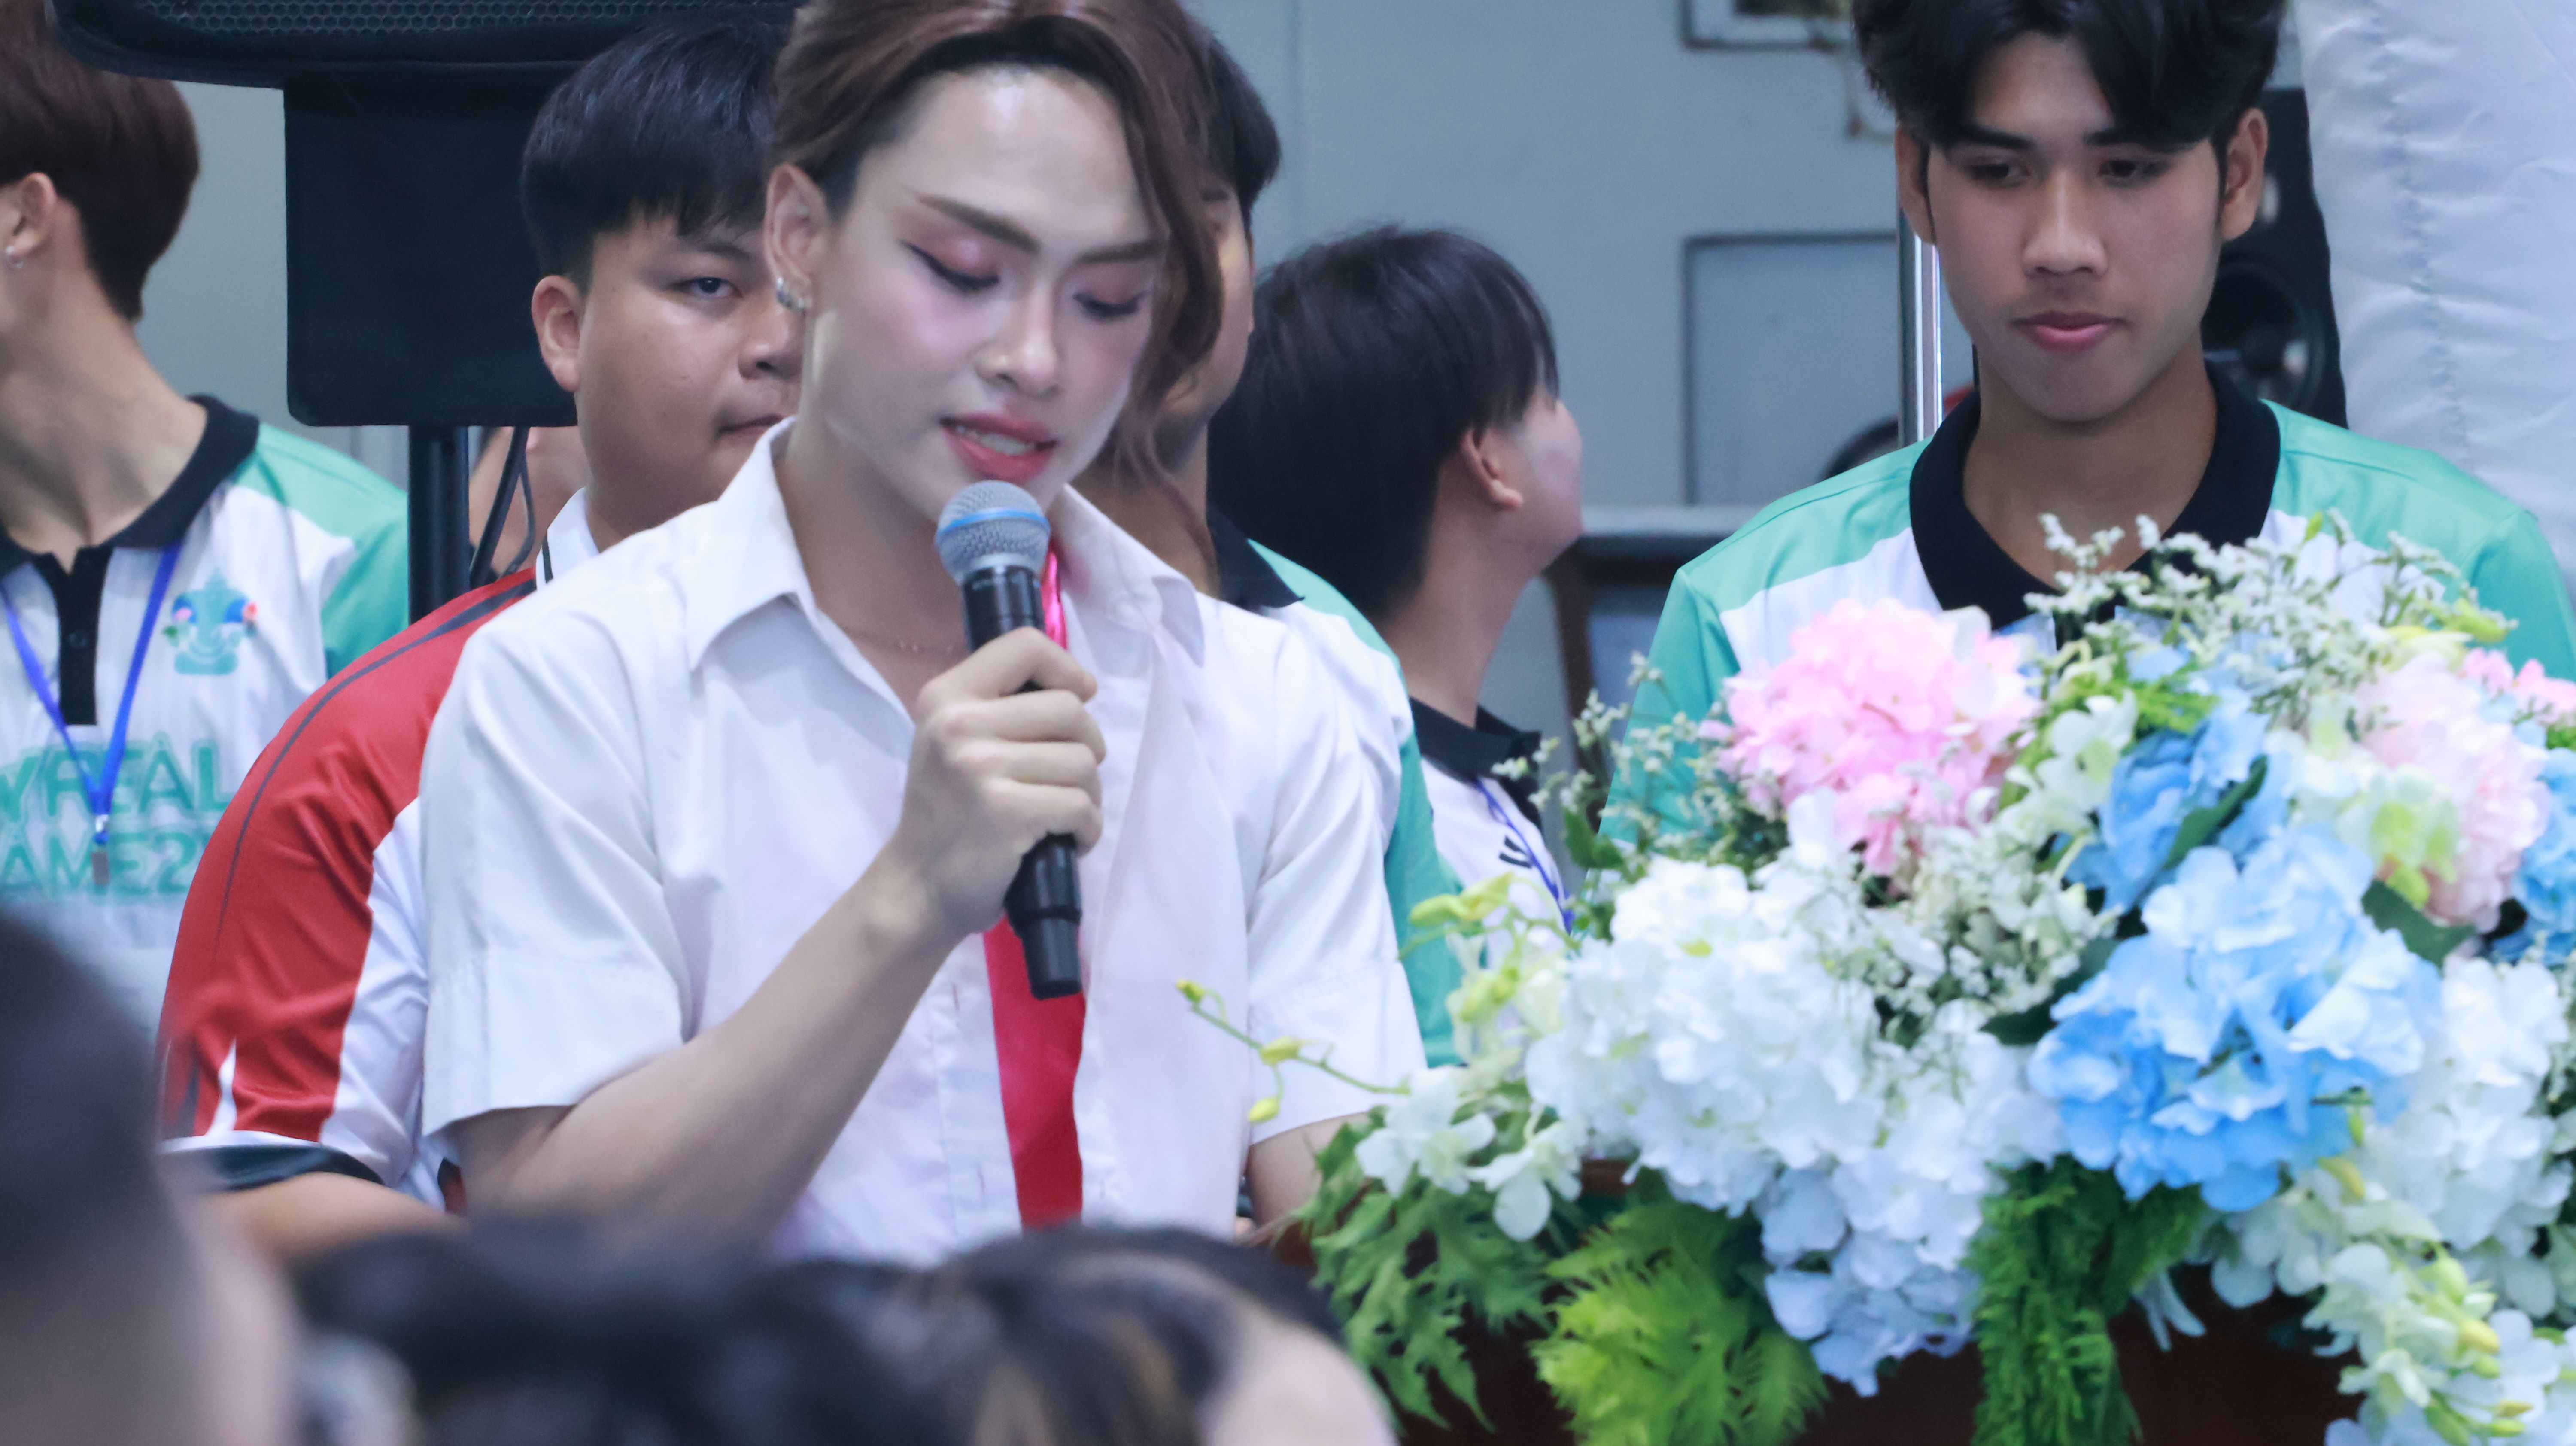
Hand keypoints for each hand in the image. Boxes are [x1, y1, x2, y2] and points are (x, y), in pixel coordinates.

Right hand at [868, 628, 1104, 945]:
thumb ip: (1001, 707)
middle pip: (1070, 709)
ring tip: (1059, 815)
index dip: (1067, 669)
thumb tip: (1079, 689)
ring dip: (1087, 796)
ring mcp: (980, 768)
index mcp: (946, 696)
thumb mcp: (954, 741)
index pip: (1025, 644)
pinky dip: (1086, 829)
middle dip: (1087, 747)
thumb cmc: (947, 814)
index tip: (1078, 698)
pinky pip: (1081, 807)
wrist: (916, 888)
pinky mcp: (1007, 812)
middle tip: (1067, 778)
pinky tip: (1064, 840)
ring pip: (1083, 762)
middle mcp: (959, 724)